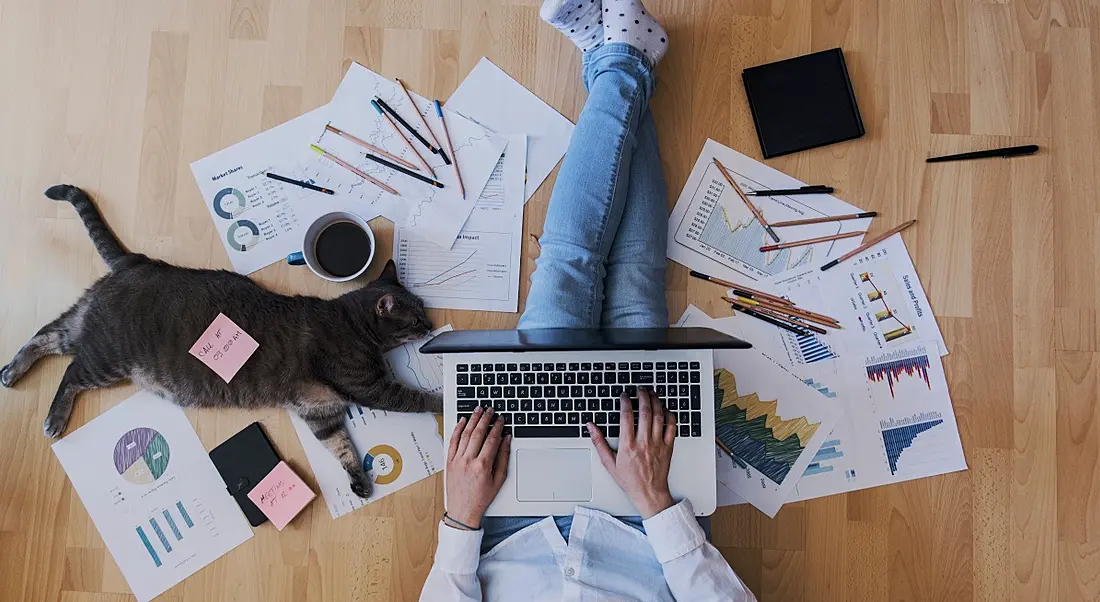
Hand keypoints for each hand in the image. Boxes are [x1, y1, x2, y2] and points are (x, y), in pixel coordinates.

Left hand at [445, 406, 510, 528]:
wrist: (463, 510)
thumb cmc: (481, 497)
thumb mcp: (499, 479)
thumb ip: (503, 457)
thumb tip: (506, 439)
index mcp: (482, 466)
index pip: (492, 439)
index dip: (497, 426)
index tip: (501, 419)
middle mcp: (468, 461)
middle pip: (477, 433)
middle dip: (485, 419)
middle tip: (490, 409)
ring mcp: (457, 460)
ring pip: (464, 434)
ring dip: (472, 420)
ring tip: (478, 410)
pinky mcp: (449, 461)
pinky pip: (453, 441)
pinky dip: (457, 429)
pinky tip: (462, 421)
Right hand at [589, 388, 675, 517]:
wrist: (649, 493)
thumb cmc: (630, 480)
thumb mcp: (609, 463)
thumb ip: (599, 443)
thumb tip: (591, 427)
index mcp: (628, 445)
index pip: (627, 417)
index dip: (625, 402)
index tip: (624, 395)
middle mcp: (644, 443)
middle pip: (645, 412)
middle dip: (642, 396)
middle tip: (640, 389)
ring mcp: (658, 444)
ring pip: (659, 416)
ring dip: (656, 402)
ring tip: (652, 394)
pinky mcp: (668, 447)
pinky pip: (671, 427)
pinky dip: (670, 415)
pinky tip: (665, 409)